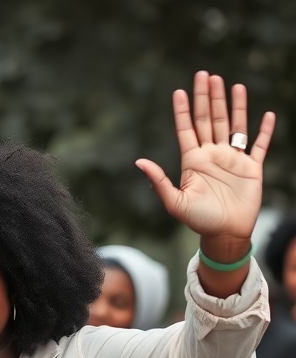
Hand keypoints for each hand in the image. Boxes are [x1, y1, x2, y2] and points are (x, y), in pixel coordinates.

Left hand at [136, 71, 274, 245]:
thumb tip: (139, 162)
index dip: (182, 110)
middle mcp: (212, 155)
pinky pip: (259, 144)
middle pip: (209, 120)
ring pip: (233, 125)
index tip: (179, 90)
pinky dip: (264, 130)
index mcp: (193, 161)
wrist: (224, 234)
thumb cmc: (198, 220)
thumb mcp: (175, 202)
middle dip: (207, 98)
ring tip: (230, 83)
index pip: (186, 129)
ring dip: (233, 105)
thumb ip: (159, 181)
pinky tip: (266, 113)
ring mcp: (233, 159)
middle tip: (205, 75)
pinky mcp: (252, 167)